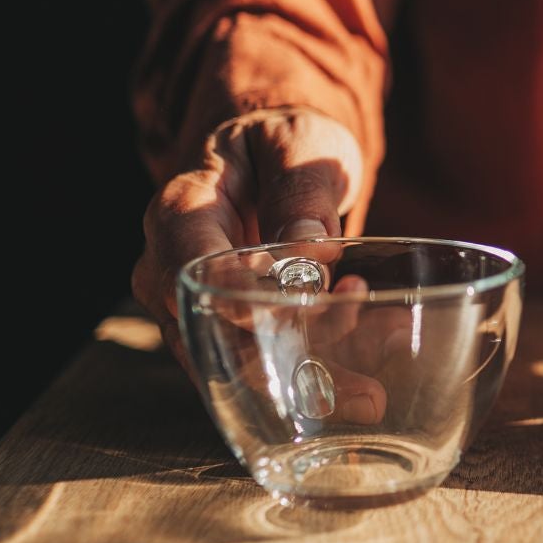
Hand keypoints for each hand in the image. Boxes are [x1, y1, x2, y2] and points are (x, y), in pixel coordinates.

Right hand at [131, 107, 363, 384]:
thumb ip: (302, 189)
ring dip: (305, 384)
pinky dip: (315, 374)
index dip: (239, 302)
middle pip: (211, 331)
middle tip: (357, 386)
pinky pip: (261, 363)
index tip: (302, 316)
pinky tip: (368, 382)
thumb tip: (310, 249)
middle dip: (283, 364)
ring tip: (371, 398)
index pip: (192, 269)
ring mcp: (196, 307)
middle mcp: (171, 268)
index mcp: (182, 211)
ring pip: (235, 365)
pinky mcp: (228, 330)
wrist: (267, 157)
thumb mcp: (298, 144)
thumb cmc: (279, 144)